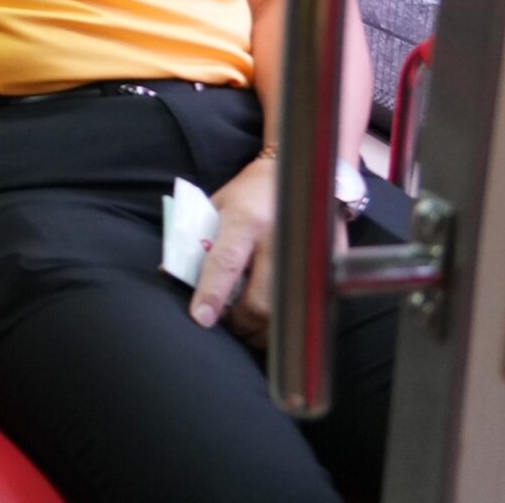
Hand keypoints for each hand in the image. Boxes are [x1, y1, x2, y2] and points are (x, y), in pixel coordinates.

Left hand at [194, 153, 329, 340]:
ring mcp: (309, 256)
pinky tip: (276, 321)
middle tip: (228, 324)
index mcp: (247, 220)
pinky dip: (289, 321)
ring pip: (286, 312)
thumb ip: (201, 238)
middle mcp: (280, 239)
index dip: (211, 294)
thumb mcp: (220, 205)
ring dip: (264, 330)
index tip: (201, 318)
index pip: (225, 263)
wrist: (307, 174)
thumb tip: (174, 273)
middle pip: (260, 301)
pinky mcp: (330, 268)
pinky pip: (307, 307)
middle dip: (240, 323)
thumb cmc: (253, 192)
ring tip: (249, 328)